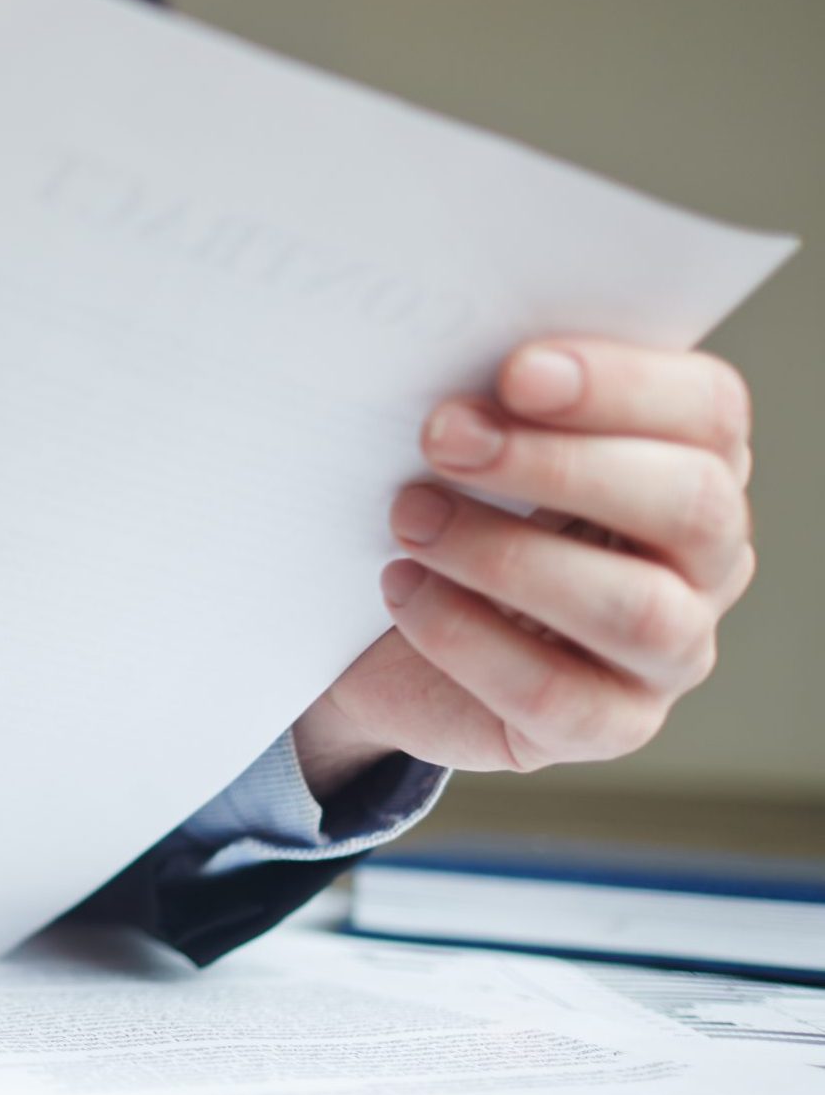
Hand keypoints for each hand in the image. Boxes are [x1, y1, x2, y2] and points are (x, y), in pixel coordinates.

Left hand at [294, 338, 755, 790]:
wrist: (386, 638)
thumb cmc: (449, 509)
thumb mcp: (474, 446)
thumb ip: (497, 402)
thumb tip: (457, 369)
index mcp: (694, 461)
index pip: (708, 411)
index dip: (621, 385)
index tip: (515, 370)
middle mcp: (706, 558)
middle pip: (690, 503)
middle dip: (559, 464)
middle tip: (443, 435)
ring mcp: (671, 652)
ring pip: (636, 609)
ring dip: (507, 555)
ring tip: (409, 519)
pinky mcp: (608, 725)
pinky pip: (556, 694)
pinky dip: (466, 638)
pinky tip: (402, 590)